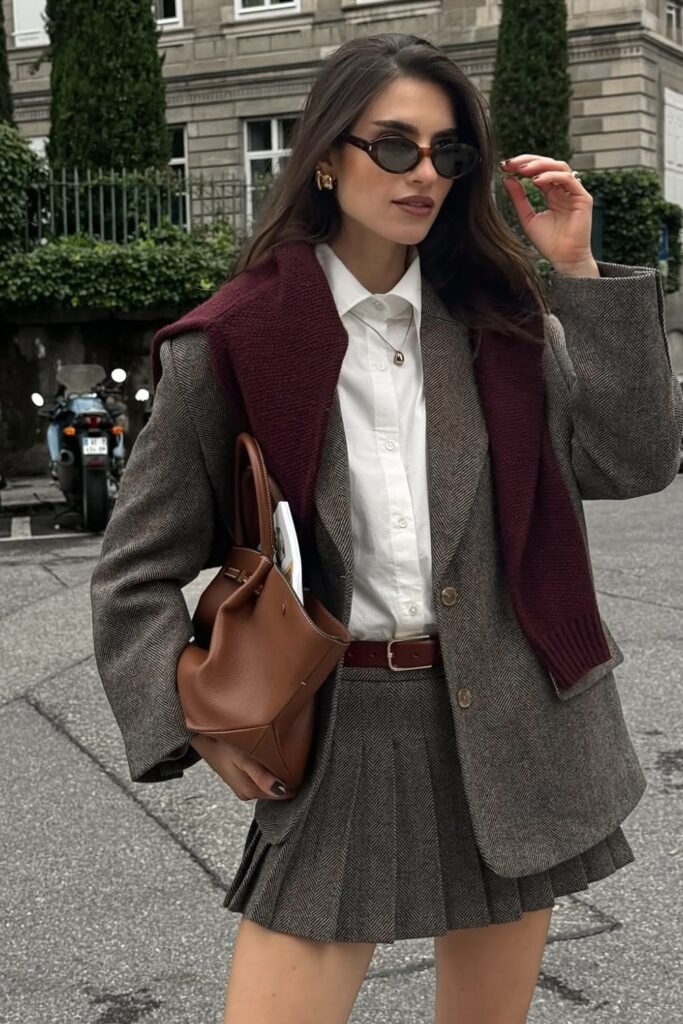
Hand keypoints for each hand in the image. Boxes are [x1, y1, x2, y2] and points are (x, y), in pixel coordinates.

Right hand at [190, 735, 294, 800]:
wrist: (203, 739)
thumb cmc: (223, 746)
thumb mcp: (244, 759)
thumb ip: (262, 776)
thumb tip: (282, 790)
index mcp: (250, 792)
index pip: (283, 793)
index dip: (294, 779)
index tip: (300, 764)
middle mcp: (248, 794)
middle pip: (278, 789)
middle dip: (286, 776)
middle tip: (293, 757)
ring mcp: (245, 788)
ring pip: (270, 783)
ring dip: (278, 772)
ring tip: (283, 756)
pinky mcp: (242, 780)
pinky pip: (262, 779)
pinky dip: (268, 770)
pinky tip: (268, 758)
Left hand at [500, 154, 596, 274]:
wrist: (564, 259)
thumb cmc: (549, 243)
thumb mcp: (527, 218)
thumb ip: (519, 198)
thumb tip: (506, 178)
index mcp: (552, 193)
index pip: (538, 171)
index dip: (522, 166)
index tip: (505, 166)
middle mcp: (564, 190)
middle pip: (548, 164)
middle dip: (528, 161)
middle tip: (510, 163)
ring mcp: (574, 192)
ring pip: (559, 167)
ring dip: (539, 165)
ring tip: (522, 170)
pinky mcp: (583, 198)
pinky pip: (568, 180)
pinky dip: (552, 177)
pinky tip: (536, 181)